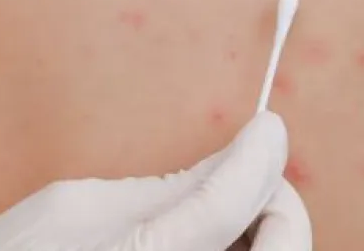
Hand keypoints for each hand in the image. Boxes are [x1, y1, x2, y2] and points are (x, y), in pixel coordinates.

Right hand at [0, 112, 311, 250]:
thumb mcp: (80, 206)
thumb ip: (170, 188)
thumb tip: (236, 158)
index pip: (237, 203)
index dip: (261, 156)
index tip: (268, 126)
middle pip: (283, 250)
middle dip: (279, 205)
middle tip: (256, 173)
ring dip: (266, 234)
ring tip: (236, 204)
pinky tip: (220, 237)